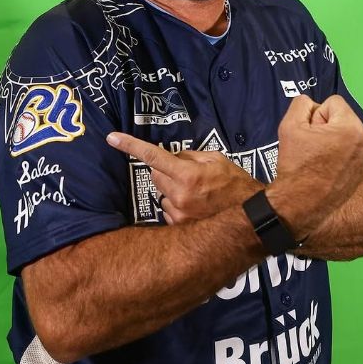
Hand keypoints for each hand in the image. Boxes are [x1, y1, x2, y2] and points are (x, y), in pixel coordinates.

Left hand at [106, 133, 262, 223]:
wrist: (251, 216)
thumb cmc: (236, 184)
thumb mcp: (217, 160)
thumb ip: (192, 156)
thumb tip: (174, 156)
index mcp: (187, 174)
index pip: (153, 156)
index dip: (130, 146)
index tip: (112, 138)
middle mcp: (178, 194)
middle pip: (155, 175)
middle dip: (165, 171)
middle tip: (185, 173)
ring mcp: (177, 213)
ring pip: (161, 193)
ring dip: (172, 189)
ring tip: (196, 194)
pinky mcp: (179, 226)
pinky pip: (167, 210)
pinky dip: (176, 205)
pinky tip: (195, 207)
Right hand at [269, 95, 362, 239]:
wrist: (301, 204)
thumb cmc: (296, 165)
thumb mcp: (289, 125)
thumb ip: (301, 104)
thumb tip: (311, 104)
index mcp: (352, 128)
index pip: (332, 103)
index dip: (315, 116)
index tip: (309, 135)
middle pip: (341, 117)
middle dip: (325, 126)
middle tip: (312, 147)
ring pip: (345, 133)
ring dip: (331, 139)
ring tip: (318, 158)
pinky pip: (349, 149)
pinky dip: (338, 153)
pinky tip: (326, 167)